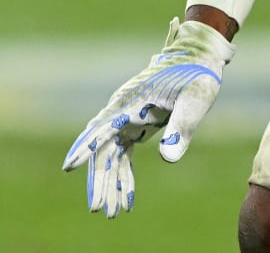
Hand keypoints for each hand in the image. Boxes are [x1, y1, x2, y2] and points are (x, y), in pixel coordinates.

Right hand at [62, 18, 233, 216]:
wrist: (199, 57)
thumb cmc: (197, 76)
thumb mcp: (194, 101)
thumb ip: (180, 128)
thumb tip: (167, 159)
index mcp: (130, 101)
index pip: (101, 128)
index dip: (85, 148)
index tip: (70, 167)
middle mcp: (122, 110)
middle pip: (102, 149)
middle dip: (99, 180)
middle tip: (99, 209)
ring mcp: (126, 118)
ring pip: (109, 155)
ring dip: (109, 183)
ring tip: (111, 212)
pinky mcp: (135, 125)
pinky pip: (122, 154)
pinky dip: (123, 175)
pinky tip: (127, 199)